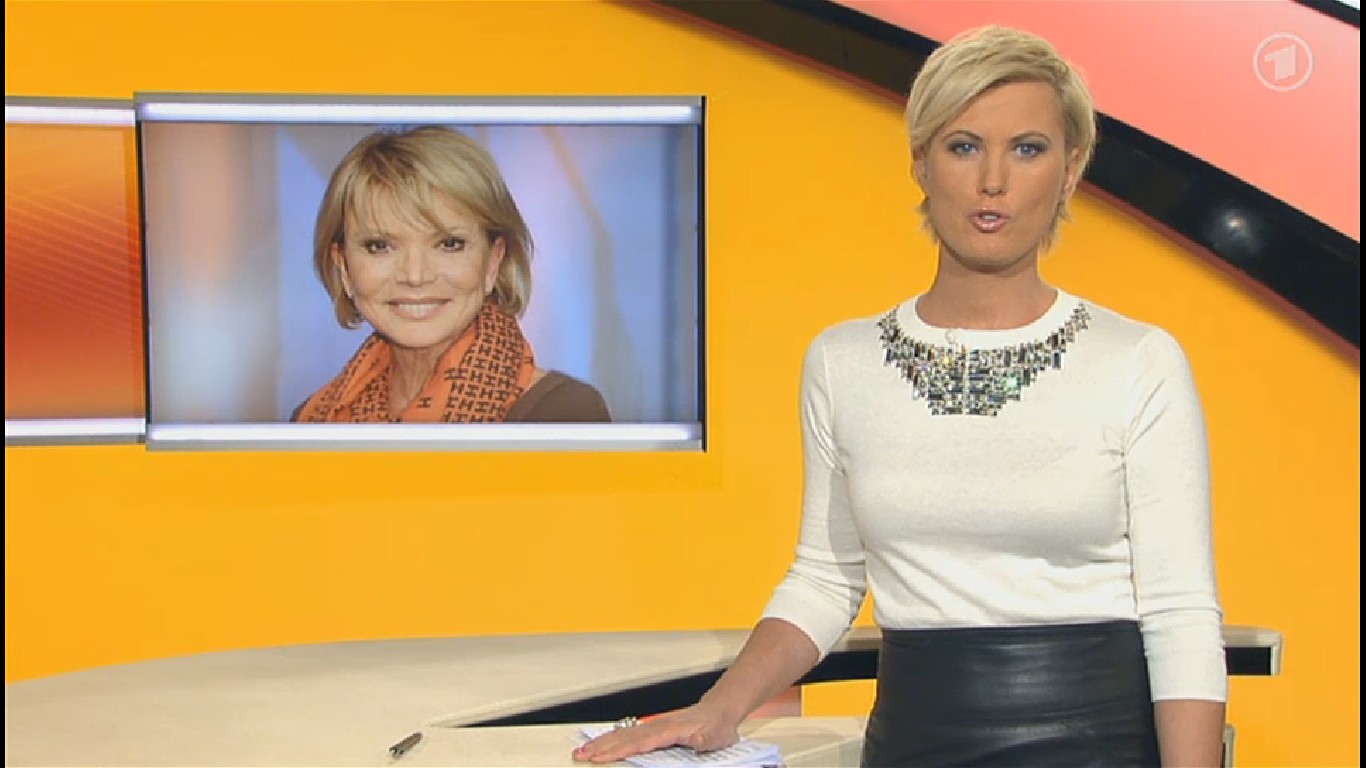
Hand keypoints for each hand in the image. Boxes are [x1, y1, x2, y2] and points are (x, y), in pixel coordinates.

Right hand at [571, 704, 740, 763]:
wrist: (718, 711)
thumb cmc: (716, 726)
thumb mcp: (715, 736)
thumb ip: (703, 739)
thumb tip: (696, 740)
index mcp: (669, 730)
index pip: (639, 742)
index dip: (619, 750)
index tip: (600, 757)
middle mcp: (658, 726)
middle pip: (624, 737)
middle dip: (601, 746)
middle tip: (580, 755)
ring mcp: (653, 726)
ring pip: (623, 734)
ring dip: (602, 742)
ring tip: (583, 750)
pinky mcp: (653, 729)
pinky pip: (628, 734)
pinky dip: (612, 738)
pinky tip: (603, 743)